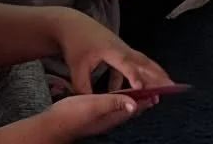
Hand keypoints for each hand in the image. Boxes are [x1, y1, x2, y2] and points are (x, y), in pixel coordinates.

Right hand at [36, 93, 154, 142]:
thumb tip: (134, 104)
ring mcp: (102, 119)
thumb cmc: (72, 115)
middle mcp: (110, 119)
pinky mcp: (94, 116)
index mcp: (113, 116)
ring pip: (123, 107)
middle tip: (154, 86)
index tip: (160, 88)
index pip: (136, 106)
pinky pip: (112, 106)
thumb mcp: (94, 105)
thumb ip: (114, 103)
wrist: (52, 125)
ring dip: (133, 98)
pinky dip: (120, 98)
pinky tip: (116, 93)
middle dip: (144, 97)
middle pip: (132, 107)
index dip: (148, 97)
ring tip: (140, 88)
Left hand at [54, 9, 171, 94]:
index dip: (134, 76)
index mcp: (111, 50)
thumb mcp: (76, 68)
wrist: (73, 25)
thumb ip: (84, 88)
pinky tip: (134, 89)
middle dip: (157, 75)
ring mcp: (123, 48)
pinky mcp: (120, 50)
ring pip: (142, 62)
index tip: (142, 89)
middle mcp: (121, 48)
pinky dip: (138, 75)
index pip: (125, 64)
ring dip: (154, 73)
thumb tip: (92, 105)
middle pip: (143, 62)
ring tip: (166, 86)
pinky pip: (134, 64)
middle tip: (171, 88)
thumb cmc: (75, 45)